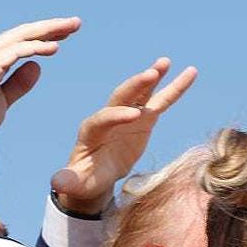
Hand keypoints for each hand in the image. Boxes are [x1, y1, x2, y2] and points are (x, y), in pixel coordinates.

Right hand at [0, 17, 81, 148]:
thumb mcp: (3, 100)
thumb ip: (18, 84)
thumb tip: (37, 67)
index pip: (21, 41)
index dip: (44, 36)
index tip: (65, 35)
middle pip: (24, 32)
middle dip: (51, 26)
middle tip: (76, 22)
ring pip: (21, 36)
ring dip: (48, 31)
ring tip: (71, 28)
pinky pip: (15, 51)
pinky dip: (35, 47)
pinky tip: (54, 47)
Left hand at [51, 58, 197, 213]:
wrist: (95, 175)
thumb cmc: (84, 179)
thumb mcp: (76, 183)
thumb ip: (69, 181)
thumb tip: (57, 184)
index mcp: (91, 130)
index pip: (104, 118)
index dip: (118, 116)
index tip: (134, 116)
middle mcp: (109, 117)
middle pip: (121, 97)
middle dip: (135, 85)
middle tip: (150, 73)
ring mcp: (128, 115)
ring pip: (141, 93)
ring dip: (152, 77)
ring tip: (165, 62)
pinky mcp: (143, 119)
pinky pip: (160, 101)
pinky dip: (174, 88)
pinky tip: (189, 73)